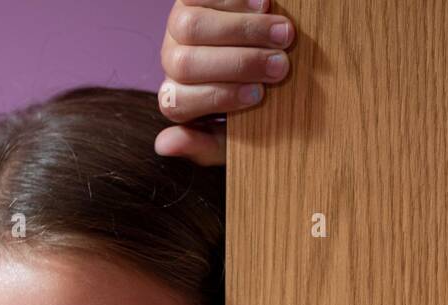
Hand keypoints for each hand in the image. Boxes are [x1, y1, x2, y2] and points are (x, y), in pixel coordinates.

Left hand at [156, 0, 296, 165]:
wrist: (262, 62)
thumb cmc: (250, 104)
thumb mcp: (230, 137)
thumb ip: (203, 147)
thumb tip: (163, 145)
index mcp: (175, 99)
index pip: (181, 102)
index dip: (220, 97)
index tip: (259, 95)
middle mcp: (171, 62)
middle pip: (186, 63)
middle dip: (239, 64)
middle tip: (280, 65)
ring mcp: (177, 26)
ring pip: (192, 27)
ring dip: (243, 30)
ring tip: (283, 33)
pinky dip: (236, 0)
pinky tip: (266, 5)